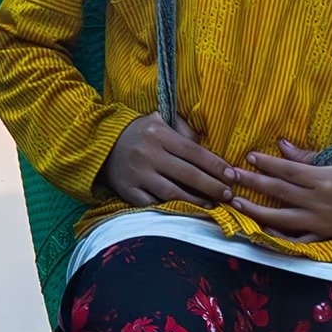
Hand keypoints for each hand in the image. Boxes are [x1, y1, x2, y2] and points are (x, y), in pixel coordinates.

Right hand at [101, 115, 233, 208]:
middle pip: (188, 174)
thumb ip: (183, 129)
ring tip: (212, 206)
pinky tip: (186, 211)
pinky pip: (153, 203)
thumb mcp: (158, 120)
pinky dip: (171, 209)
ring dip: (196, 201)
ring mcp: (138, 174)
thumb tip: (206, 145)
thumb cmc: (138, 132)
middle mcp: (149, 154)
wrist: (100, 145)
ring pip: (172, 192)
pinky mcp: (128, 191)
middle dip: (212, 186)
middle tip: (228, 194)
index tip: (231, 175)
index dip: (215, 165)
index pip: (194, 151)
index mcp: (158, 133)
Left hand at [227, 140, 331, 240]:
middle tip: (230, 175)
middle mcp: (320, 201)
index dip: (266, 163)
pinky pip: (298, 241)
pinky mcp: (325, 237)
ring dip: (256, 210)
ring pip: (281, 217)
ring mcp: (321, 222)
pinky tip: (262, 234)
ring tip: (236, 202)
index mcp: (326, 178)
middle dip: (252, 182)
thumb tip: (283, 146)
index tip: (247, 156)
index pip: (288, 169)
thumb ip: (311, 158)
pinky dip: (280, 239)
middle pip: (279, 191)